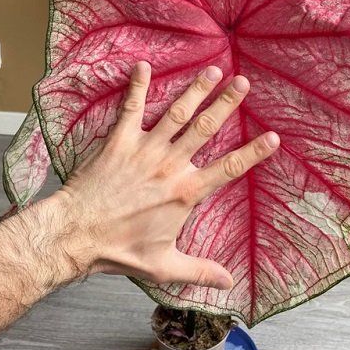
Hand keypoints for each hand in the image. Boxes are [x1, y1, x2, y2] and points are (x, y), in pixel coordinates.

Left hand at [53, 62, 279, 289]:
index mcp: (186, 192)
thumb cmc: (120, 250)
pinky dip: (138, 87)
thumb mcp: (165, 266)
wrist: (76, 234)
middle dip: (227, 103)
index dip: (254, 153)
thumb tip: (230, 283)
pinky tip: (143, 66)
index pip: (229, 168)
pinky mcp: (119, 141)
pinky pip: (131, 108)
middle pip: (206, 128)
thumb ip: (201, 271)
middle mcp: (170, 164)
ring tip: (212, 70)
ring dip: (196, 90)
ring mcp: (145, 149)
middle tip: (243, 82)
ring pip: (177, 113)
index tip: (273, 137)